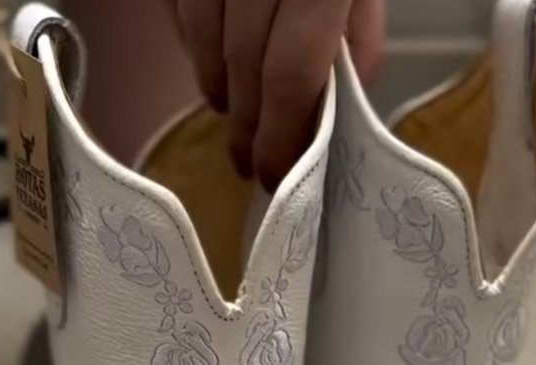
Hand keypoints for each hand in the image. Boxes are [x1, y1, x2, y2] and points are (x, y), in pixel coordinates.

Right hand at [167, 0, 383, 190]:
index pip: (290, 78)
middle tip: (248, 162)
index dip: (277, 138)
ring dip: (217, 87)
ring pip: (203, 42)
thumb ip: (357, 34)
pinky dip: (194, 44)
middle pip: (243, 68)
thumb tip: (341, 106)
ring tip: (230, 109)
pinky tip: (211, 58)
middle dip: (247, 126)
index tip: (272, 177)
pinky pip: (178, 11)